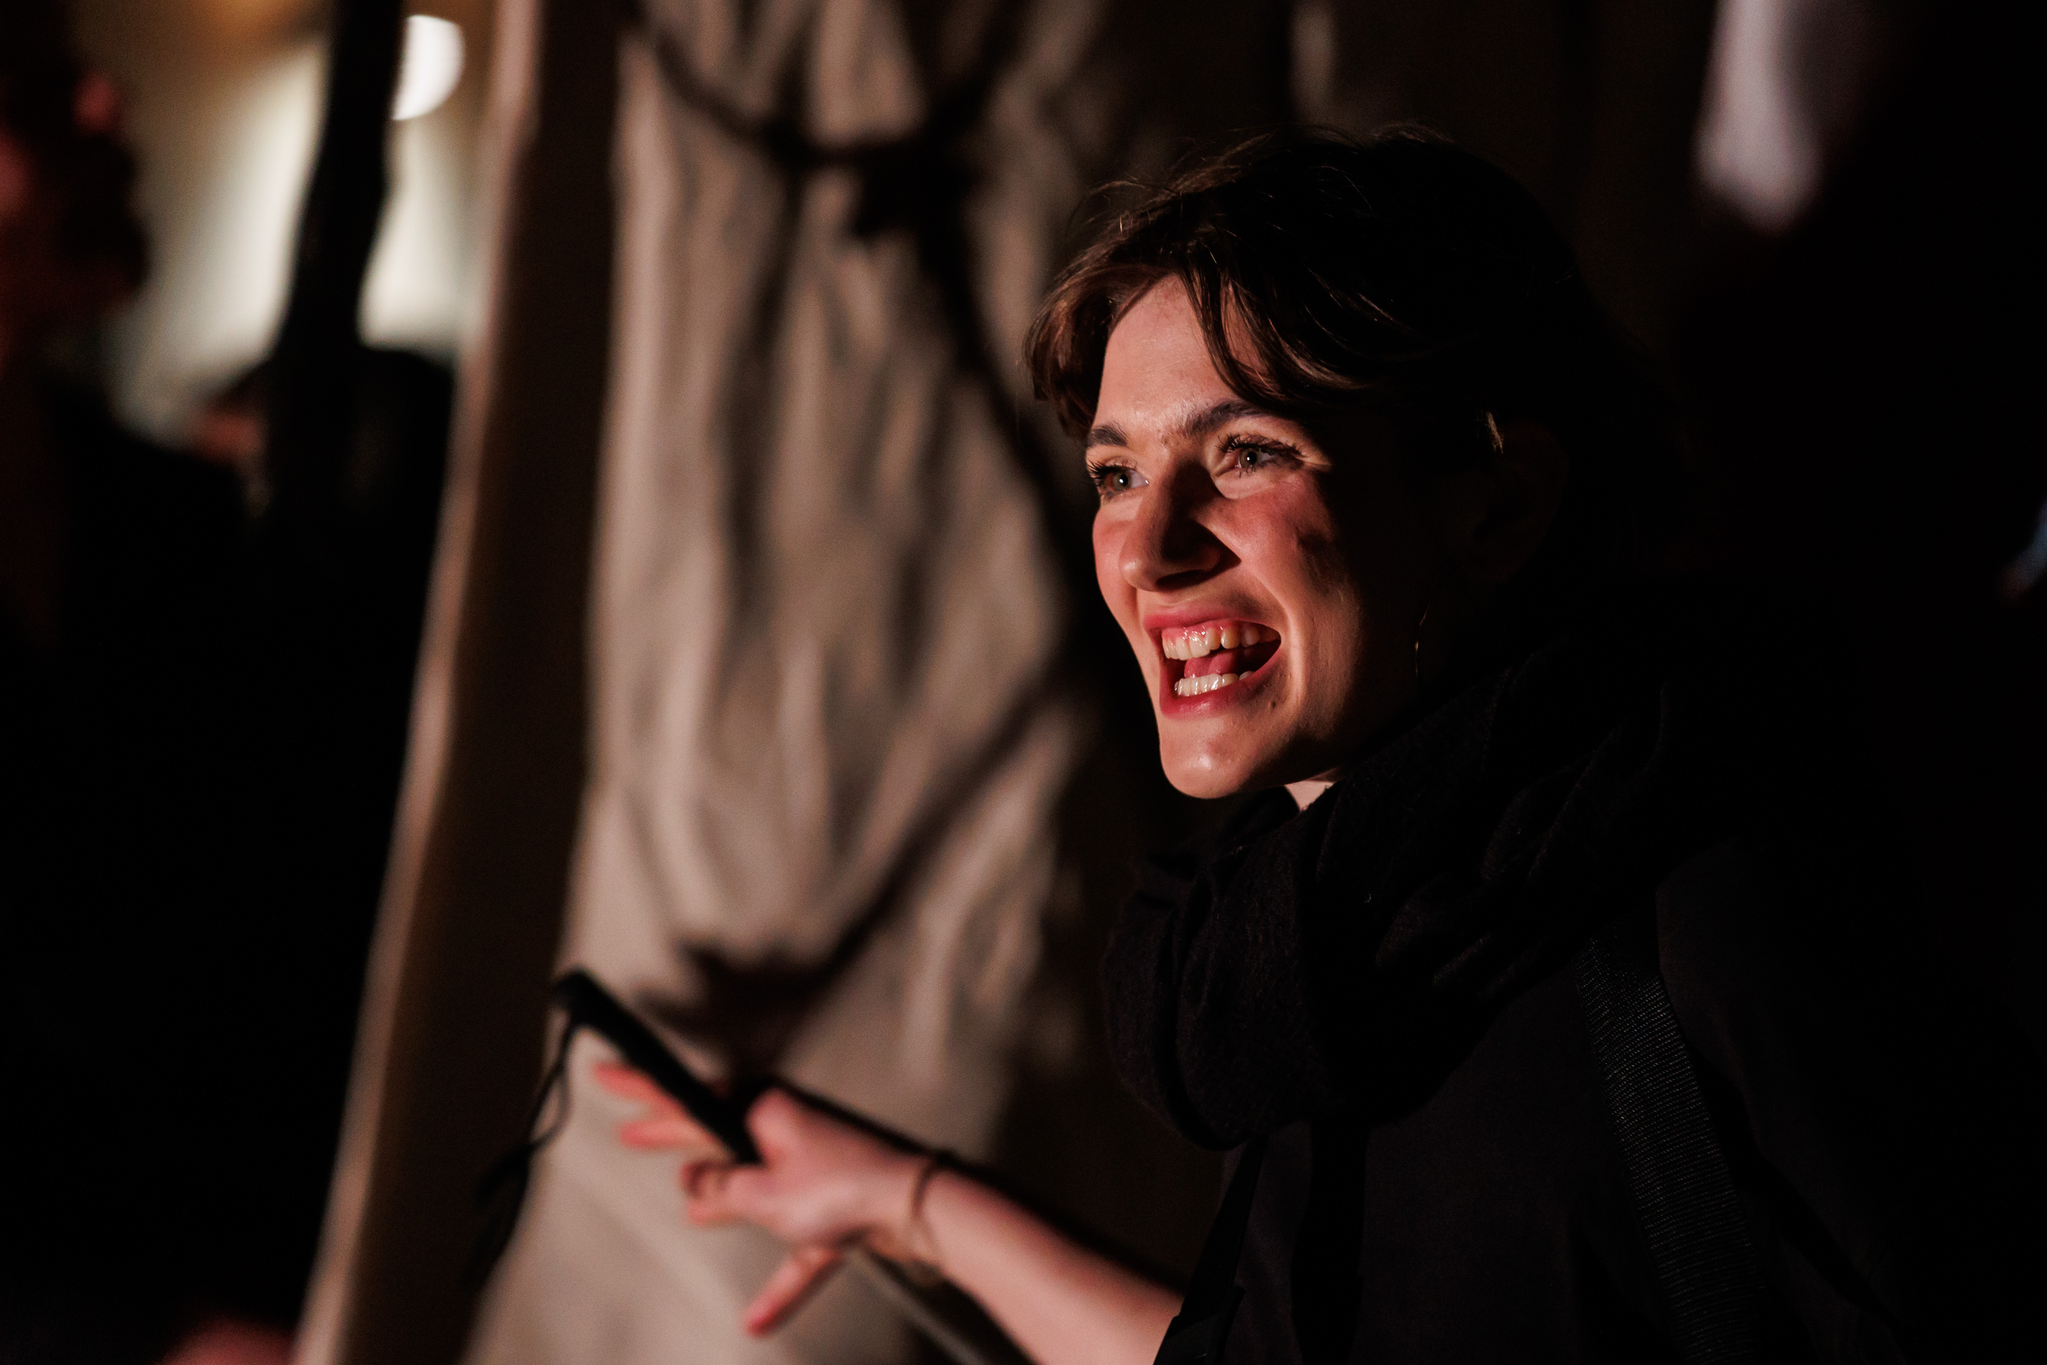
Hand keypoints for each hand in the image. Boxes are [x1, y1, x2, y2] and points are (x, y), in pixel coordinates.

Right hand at [593, 1062, 931, 1333]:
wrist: (919, 1206)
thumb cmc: (843, 1187)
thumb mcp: (763, 1193)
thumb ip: (720, 1190)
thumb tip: (693, 1186)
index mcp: (761, 1109)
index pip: (687, 1098)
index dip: (642, 1090)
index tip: (605, 1071)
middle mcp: (784, 1127)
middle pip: (715, 1134)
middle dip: (673, 1138)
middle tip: (629, 1134)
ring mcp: (812, 1164)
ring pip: (754, 1182)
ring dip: (726, 1197)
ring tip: (690, 1207)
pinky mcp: (836, 1202)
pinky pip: (798, 1243)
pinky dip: (782, 1278)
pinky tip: (758, 1320)